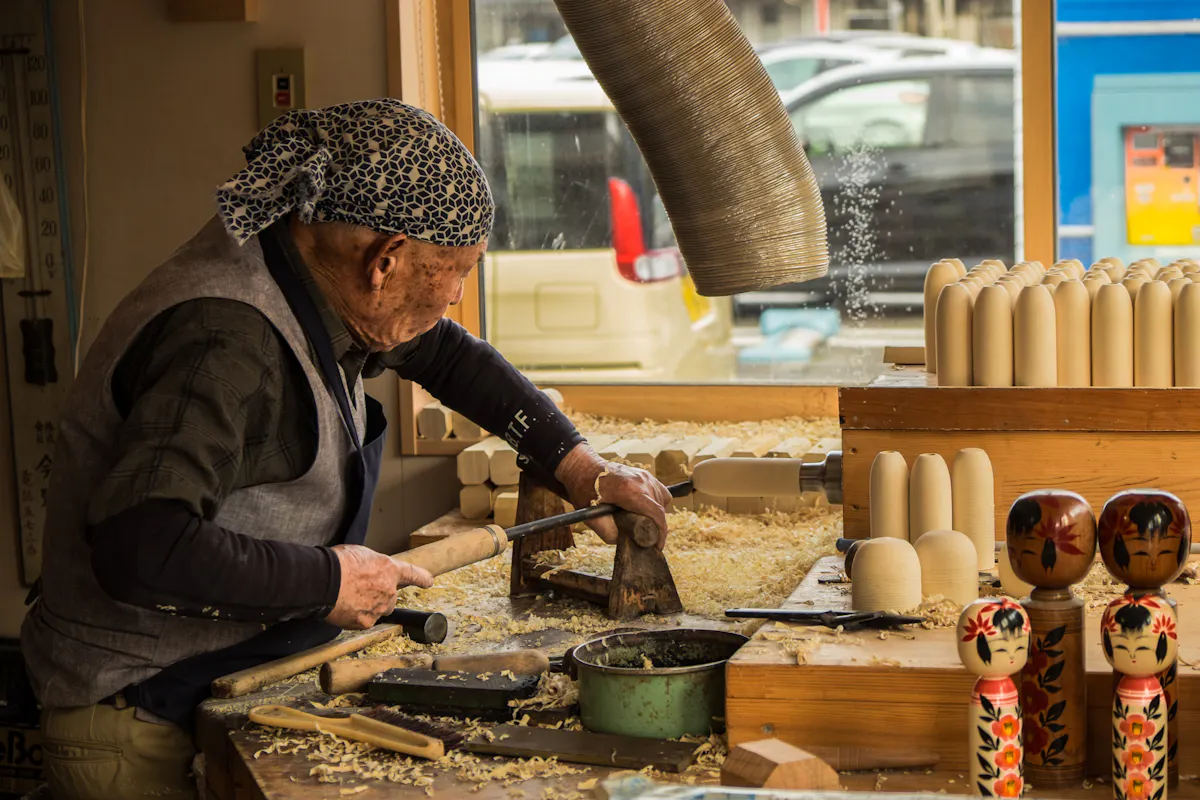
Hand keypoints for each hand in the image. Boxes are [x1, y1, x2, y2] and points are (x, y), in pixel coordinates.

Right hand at [325, 544, 433, 629]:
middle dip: (380, 595)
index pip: (413, 574)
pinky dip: (356, 616)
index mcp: (389, 569)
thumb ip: (374, 565)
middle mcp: (389, 590)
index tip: (428, 581)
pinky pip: (364, 620)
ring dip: (369, 606)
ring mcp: (378, 608)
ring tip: (350, 597)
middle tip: (362, 589)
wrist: (323, 581)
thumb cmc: (338, 563)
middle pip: (391, 598)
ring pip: (378, 610)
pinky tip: (344, 607)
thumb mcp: (361, 554)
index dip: (422, 578)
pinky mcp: (366, 622)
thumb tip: (372, 572)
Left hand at [554, 443, 671, 547]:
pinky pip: (659, 490)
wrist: (582, 466)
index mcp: (629, 491)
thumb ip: (608, 532)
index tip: (658, 546)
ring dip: (657, 513)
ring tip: (644, 522)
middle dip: (656, 525)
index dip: (661, 532)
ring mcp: (643, 475)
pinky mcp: (643, 473)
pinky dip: (656, 501)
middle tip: (646, 537)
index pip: (656, 512)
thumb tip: (624, 540)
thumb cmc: (584, 489)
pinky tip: (644, 508)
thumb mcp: (590, 516)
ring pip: (662, 498)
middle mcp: (640, 481)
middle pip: (660, 508)